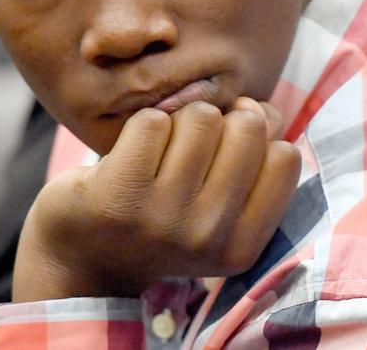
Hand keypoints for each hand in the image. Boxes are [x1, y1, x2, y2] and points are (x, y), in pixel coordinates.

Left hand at [12, 98, 299, 300]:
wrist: (80, 260)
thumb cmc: (164, 218)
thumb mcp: (221, 209)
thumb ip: (255, 159)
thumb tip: (259, 107)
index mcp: (242, 247)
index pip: (285, 156)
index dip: (262, 139)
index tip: (232, 151)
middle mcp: (207, 237)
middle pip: (247, 128)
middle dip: (223, 123)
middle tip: (192, 150)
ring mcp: (161, 218)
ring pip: (201, 117)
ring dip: (181, 122)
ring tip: (162, 153)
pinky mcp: (117, 194)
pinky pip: (153, 121)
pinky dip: (143, 126)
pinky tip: (131, 156)